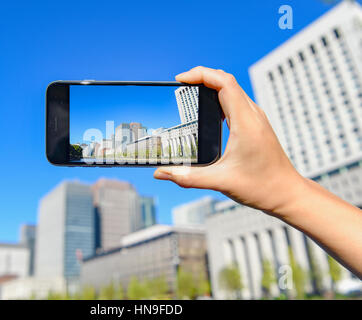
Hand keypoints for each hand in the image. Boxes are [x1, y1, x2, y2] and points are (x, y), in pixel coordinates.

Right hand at [154, 66, 306, 216]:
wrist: (287, 193)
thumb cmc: (261, 187)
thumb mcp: (221, 181)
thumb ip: (188, 177)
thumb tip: (161, 173)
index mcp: (245, 122)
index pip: (224, 82)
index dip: (200, 74)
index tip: (180, 79)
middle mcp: (253, 115)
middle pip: (226, 81)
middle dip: (201, 76)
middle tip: (180, 85)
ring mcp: (256, 119)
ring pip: (232, 89)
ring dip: (211, 85)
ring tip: (190, 93)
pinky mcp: (255, 125)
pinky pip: (236, 101)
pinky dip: (219, 97)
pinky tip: (207, 111)